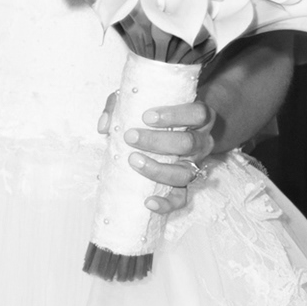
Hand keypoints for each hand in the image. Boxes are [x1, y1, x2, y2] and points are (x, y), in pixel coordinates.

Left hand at [102, 92, 216, 221]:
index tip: (146, 116)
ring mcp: (195, 165)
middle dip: (157, 141)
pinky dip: (167, 203)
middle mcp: (202, 142)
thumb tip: (105, 126)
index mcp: (199, 118)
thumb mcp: (139, 101)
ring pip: (185, 172)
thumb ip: (119, 105)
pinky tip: (148, 202)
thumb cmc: (153, 115)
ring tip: (133, 161)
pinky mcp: (184, 184)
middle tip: (130, 136)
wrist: (166, 133)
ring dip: (158, 169)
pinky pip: (181, 198)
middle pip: (188, 143)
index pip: (198, 113)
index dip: (174, 115)